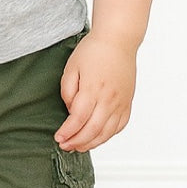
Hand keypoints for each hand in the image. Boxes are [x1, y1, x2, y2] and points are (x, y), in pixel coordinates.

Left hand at [55, 32, 137, 151]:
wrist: (118, 40)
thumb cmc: (93, 51)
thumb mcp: (71, 67)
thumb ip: (67, 91)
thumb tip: (70, 111)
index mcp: (93, 89)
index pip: (78, 119)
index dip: (67, 132)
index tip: (58, 137)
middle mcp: (109, 99)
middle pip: (92, 130)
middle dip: (77, 142)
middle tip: (65, 146)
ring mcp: (121, 102)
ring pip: (107, 132)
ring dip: (92, 143)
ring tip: (79, 146)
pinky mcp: (128, 102)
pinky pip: (119, 126)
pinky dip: (108, 135)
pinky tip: (97, 137)